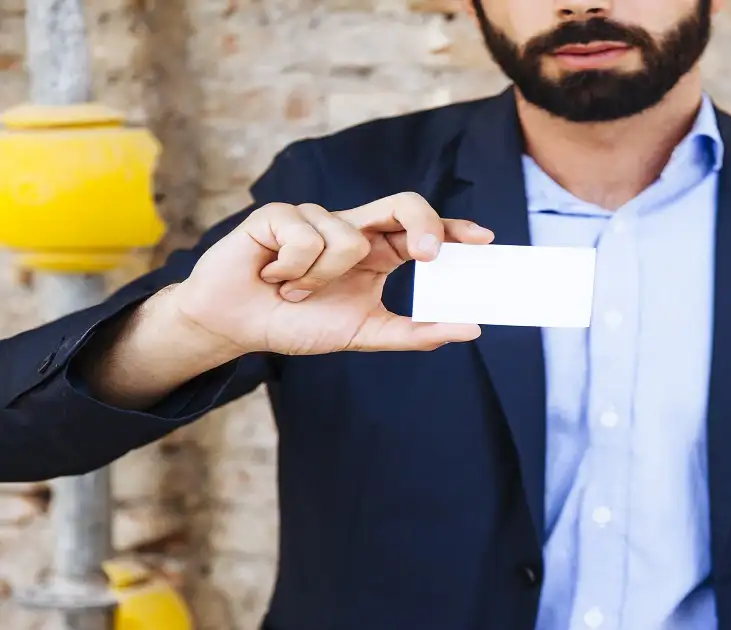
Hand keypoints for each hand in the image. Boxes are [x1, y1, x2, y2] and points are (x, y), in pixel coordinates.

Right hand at [167, 192, 493, 356]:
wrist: (238, 326)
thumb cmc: (300, 324)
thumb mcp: (364, 333)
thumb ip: (415, 332)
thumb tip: (471, 328)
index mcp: (379, 252)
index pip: (424, 229)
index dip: (454, 228)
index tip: (484, 239)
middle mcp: (354, 228)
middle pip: (403, 204)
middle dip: (423, 223)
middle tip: (425, 255)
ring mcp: (318, 217)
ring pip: (347, 238)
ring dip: (319, 280)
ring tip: (294, 291)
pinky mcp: (280, 213)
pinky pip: (304, 236)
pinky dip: (290, 269)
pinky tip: (271, 275)